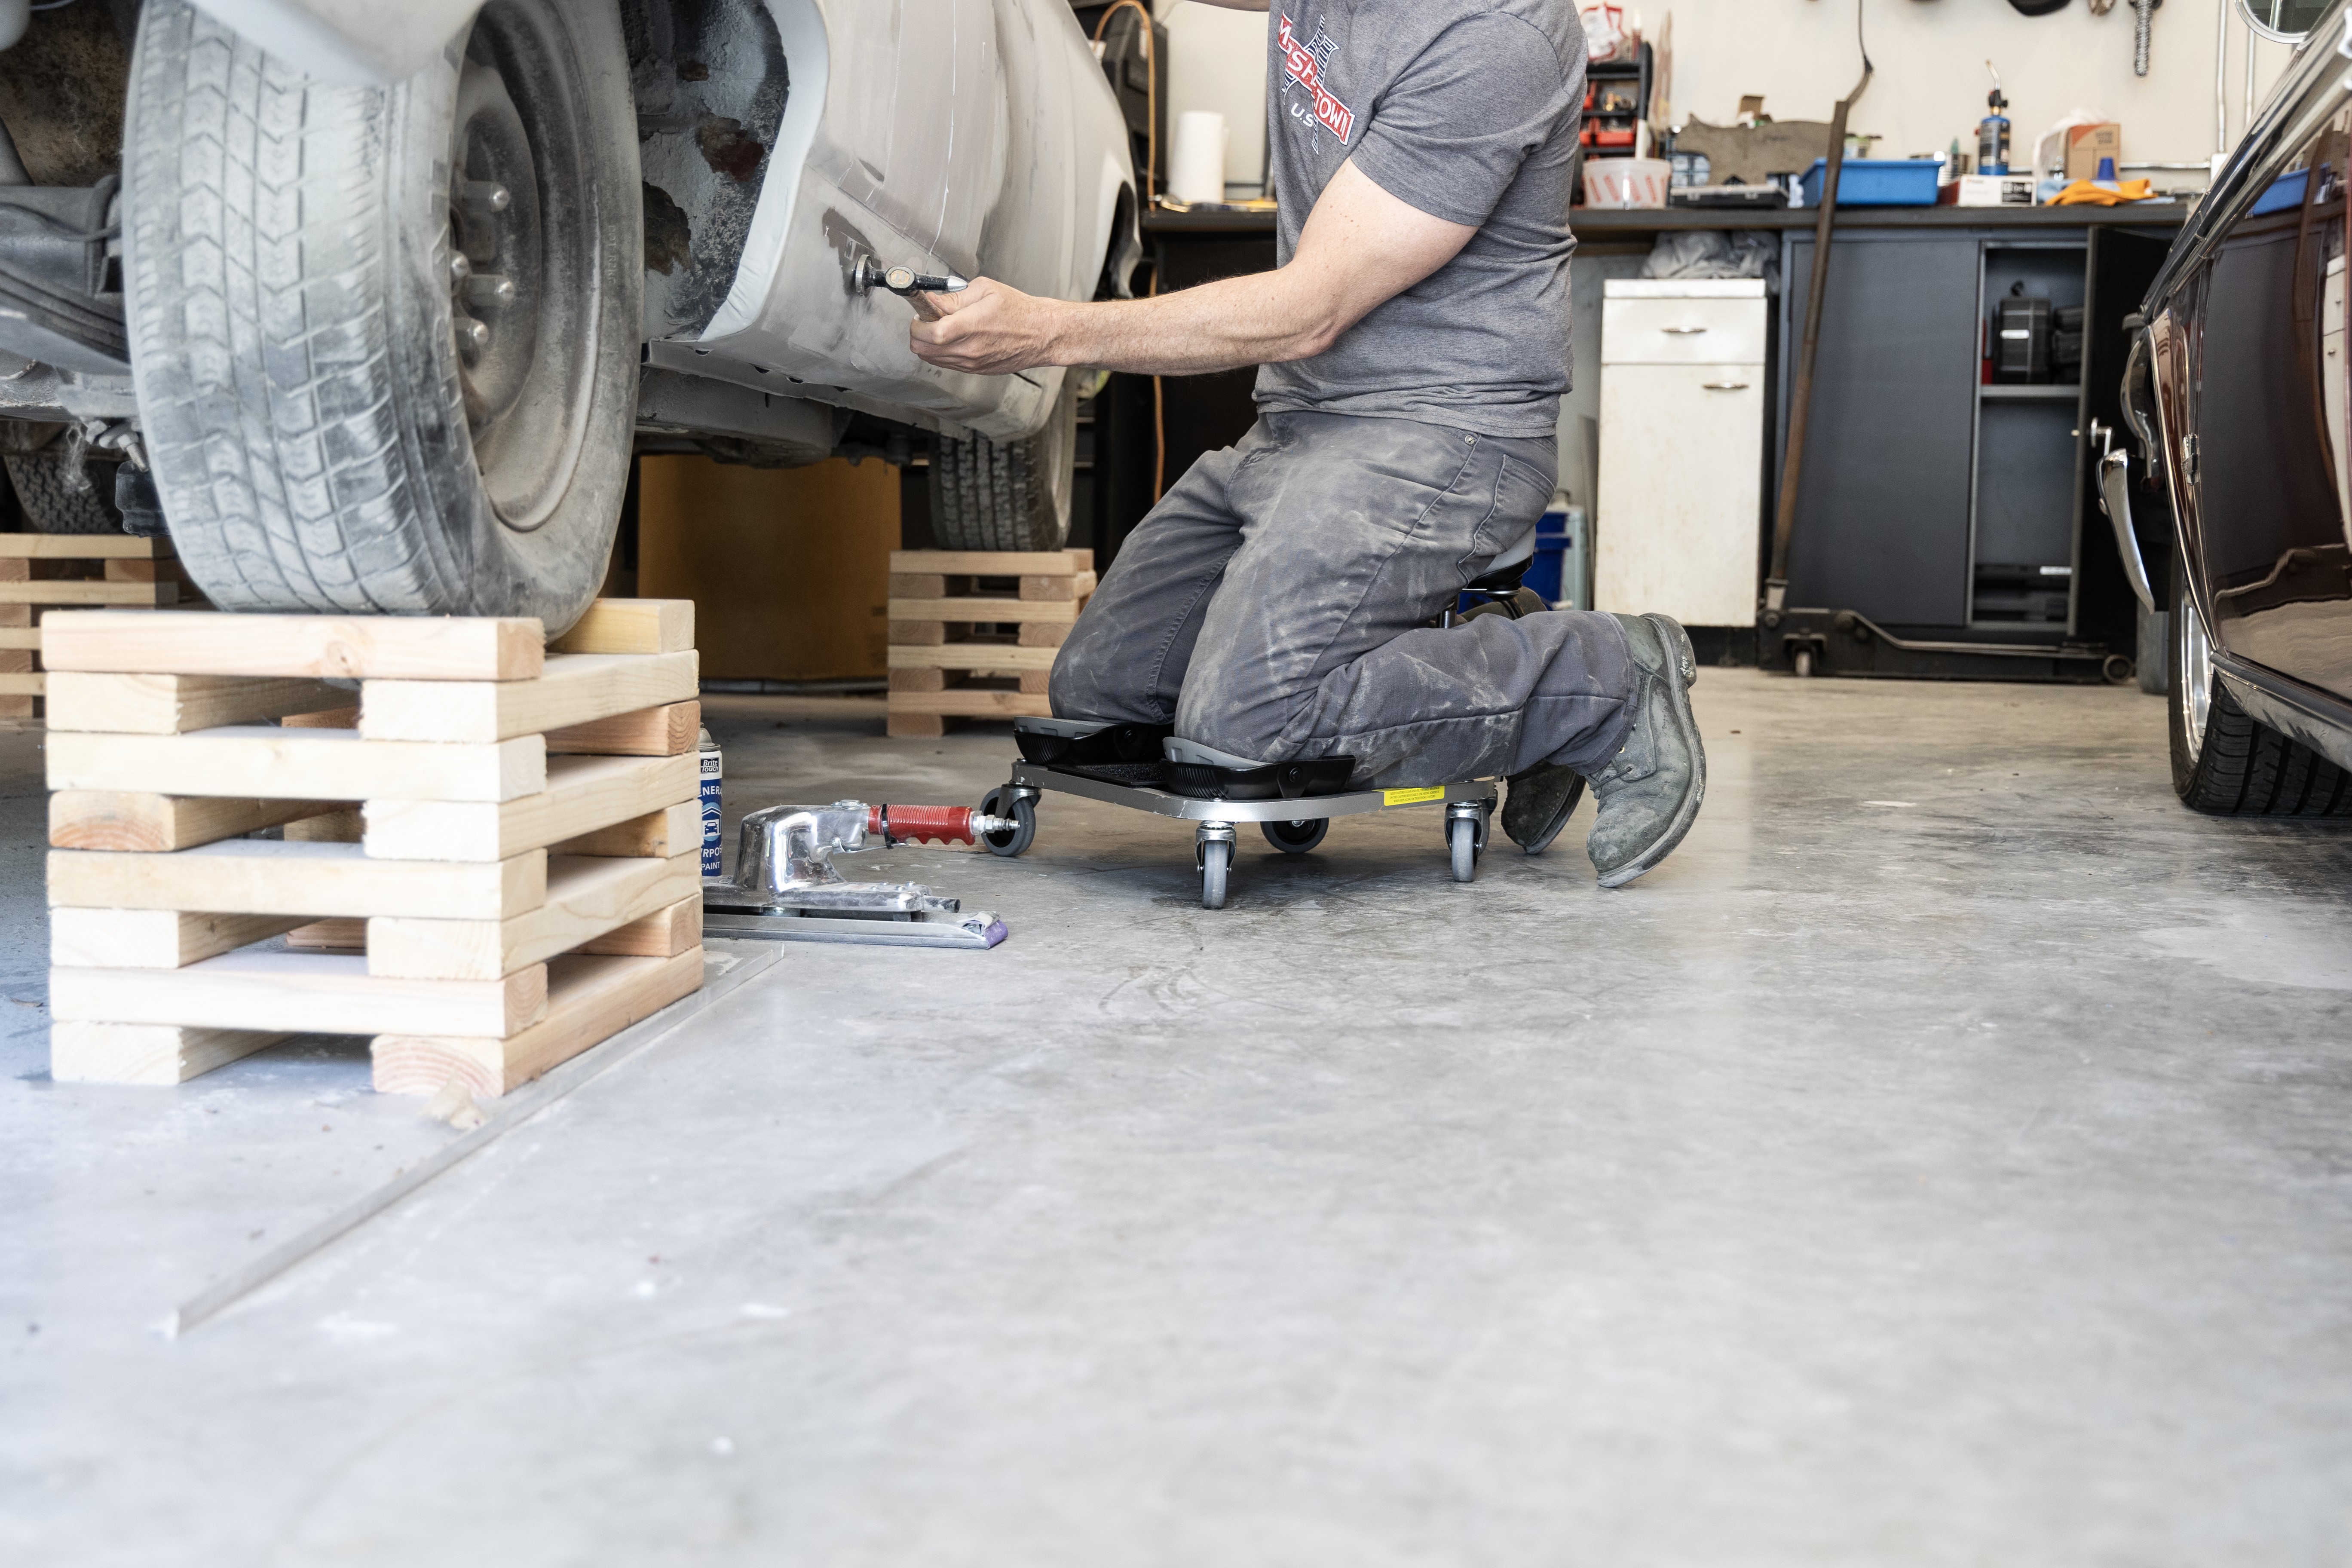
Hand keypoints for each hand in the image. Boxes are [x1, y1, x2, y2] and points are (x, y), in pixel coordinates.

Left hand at [909, 277, 1062, 375]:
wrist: (1042, 334)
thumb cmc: (1019, 311)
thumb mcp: (985, 290)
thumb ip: (954, 296)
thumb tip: (932, 300)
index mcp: (969, 326)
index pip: (927, 333)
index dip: (917, 322)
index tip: (920, 311)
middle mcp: (968, 349)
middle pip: (922, 350)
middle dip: (919, 333)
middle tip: (928, 319)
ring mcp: (971, 363)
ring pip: (932, 359)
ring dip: (930, 343)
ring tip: (944, 327)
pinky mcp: (976, 370)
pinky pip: (947, 364)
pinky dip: (942, 352)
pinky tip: (955, 338)